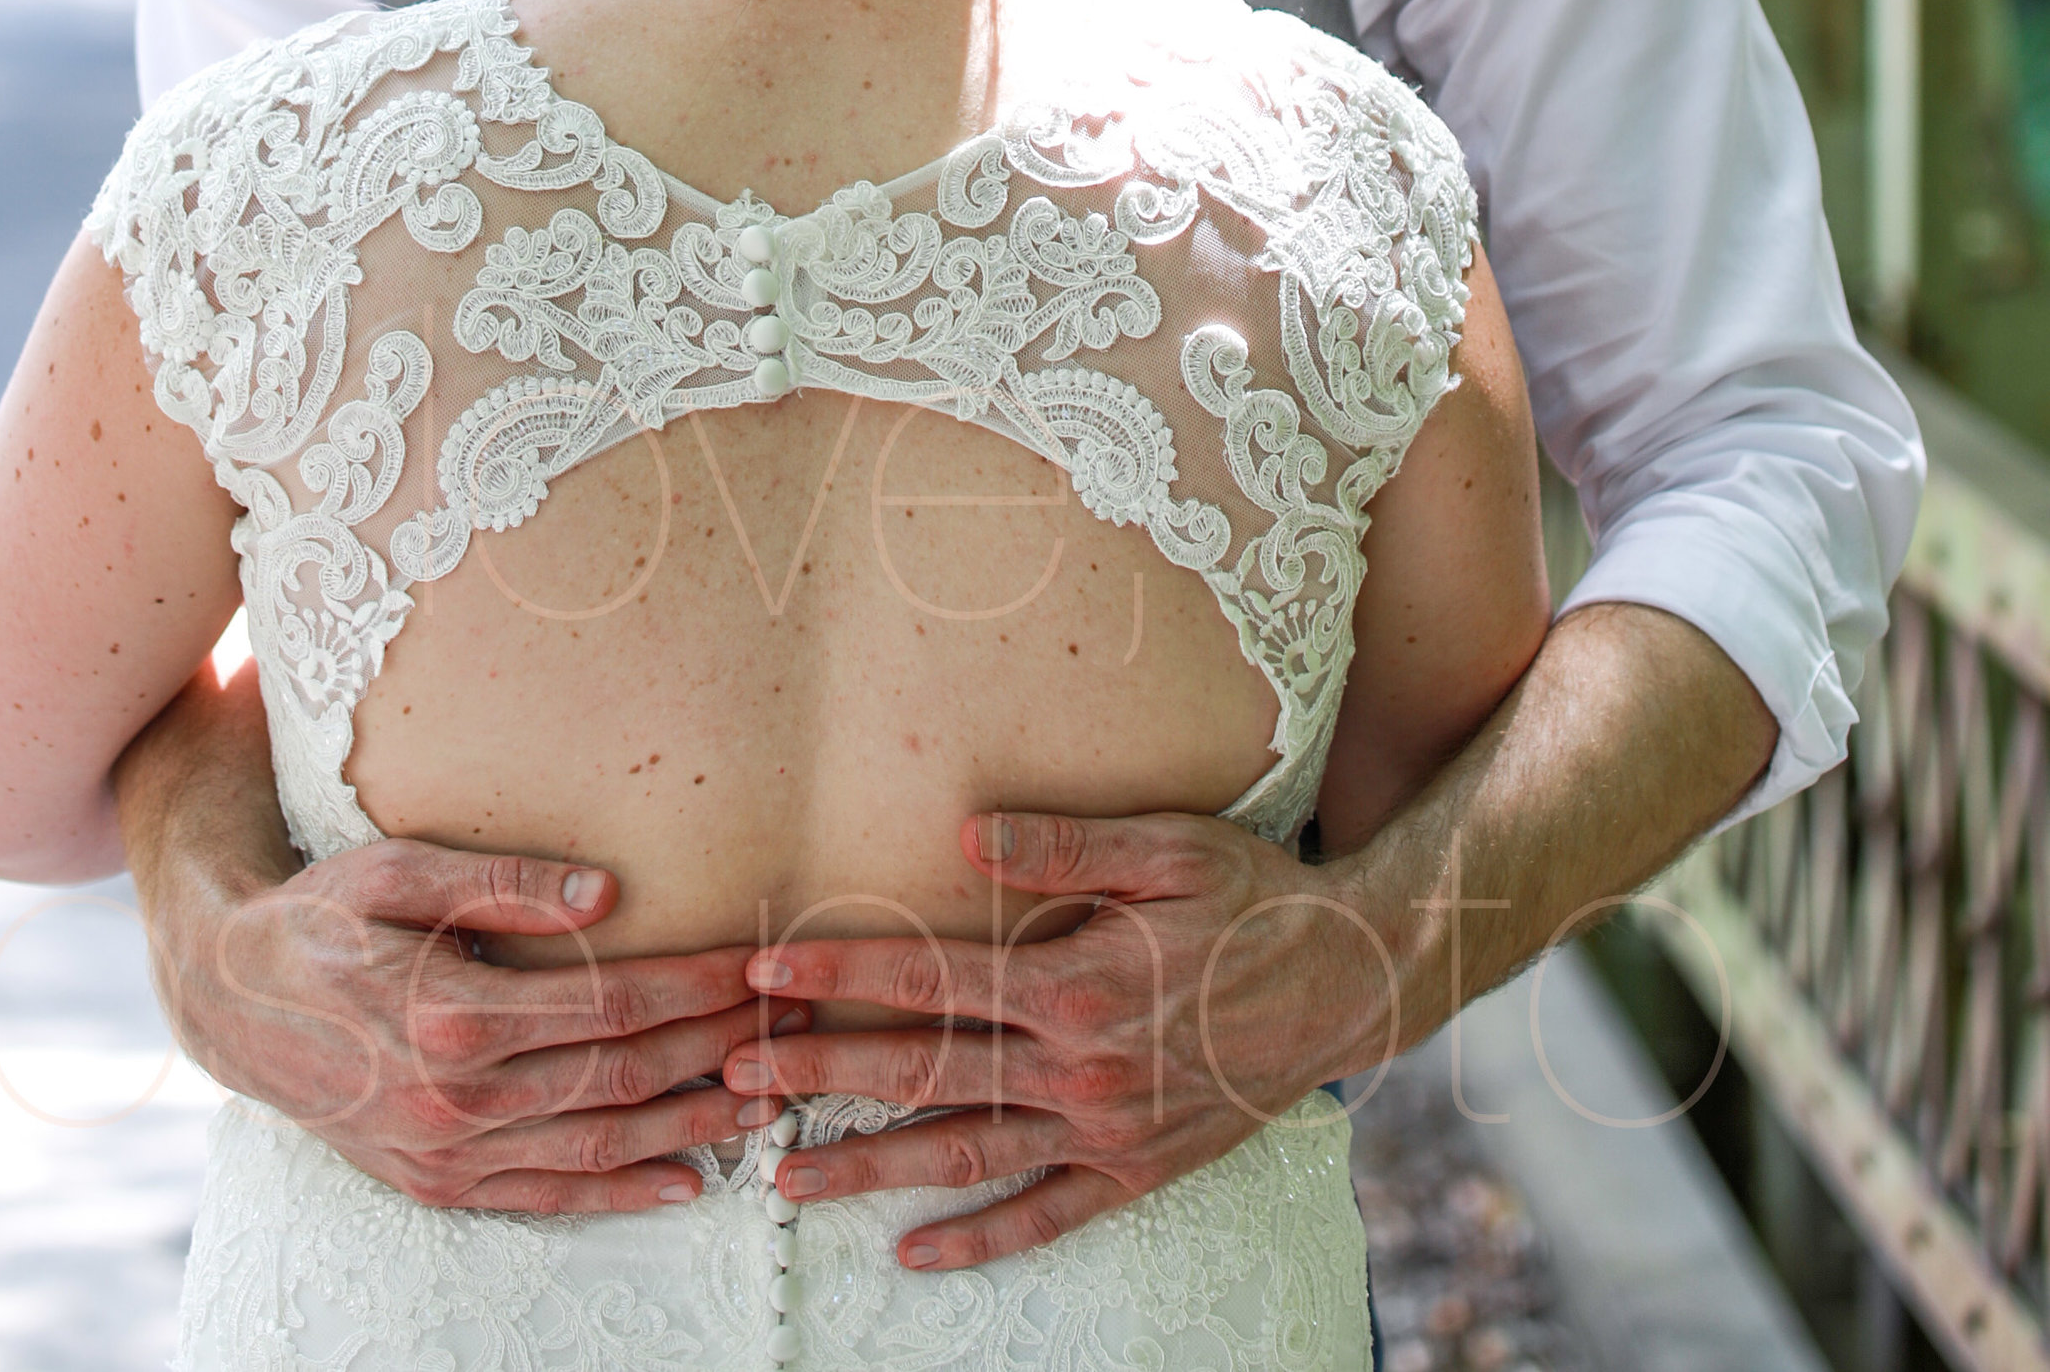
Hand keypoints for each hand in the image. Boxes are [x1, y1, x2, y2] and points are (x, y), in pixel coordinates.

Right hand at [184, 833, 804, 1212]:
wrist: (235, 1002)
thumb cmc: (323, 917)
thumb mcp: (398, 873)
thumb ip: (503, 882)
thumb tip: (609, 892)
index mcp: (453, 1013)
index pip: (612, 1003)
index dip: (695, 986)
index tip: (759, 963)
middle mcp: (456, 1097)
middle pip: (621, 1076)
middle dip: (718, 1049)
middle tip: (792, 1023)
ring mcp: (447, 1153)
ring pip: (598, 1145)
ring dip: (692, 1125)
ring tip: (771, 1102)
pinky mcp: (438, 1184)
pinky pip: (548, 1197)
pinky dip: (622, 1191)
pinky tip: (685, 1179)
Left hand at [723, 808, 1397, 1270]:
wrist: (1351, 984)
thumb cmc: (1254, 899)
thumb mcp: (1168, 848)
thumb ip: (1062, 845)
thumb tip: (961, 830)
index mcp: (1074, 981)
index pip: (928, 976)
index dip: (839, 971)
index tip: (762, 970)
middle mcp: (1079, 1066)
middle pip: (922, 1074)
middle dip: (819, 1075)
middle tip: (734, 1077)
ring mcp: (1105, 1130)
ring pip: (964, 1156)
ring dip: (869, 1171)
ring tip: (784, 1180)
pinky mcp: (1136, 1171)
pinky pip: (1045, 1217)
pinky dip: (978, 1241)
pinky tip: (914, 1255)